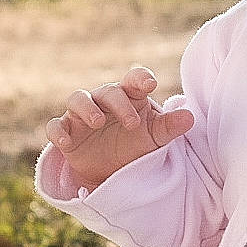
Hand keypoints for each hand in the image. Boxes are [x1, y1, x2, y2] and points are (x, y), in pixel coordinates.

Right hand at [45, 66, 194, 187]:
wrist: (112, 168)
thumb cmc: (136, 144)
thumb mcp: (155, 138)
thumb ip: (170, 126)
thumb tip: (190, 117)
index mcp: (129, 96)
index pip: (134, 79)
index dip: (140, 78)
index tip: (150, 84)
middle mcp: (104, 100)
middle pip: (108, 91)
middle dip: (119, 103)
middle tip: (132, 123)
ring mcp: (82, 115)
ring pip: (77, 99)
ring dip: (86, 108)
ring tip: (98, 122)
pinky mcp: (66, 132)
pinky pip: (56, 126)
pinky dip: (58, 132)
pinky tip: (65, 142)